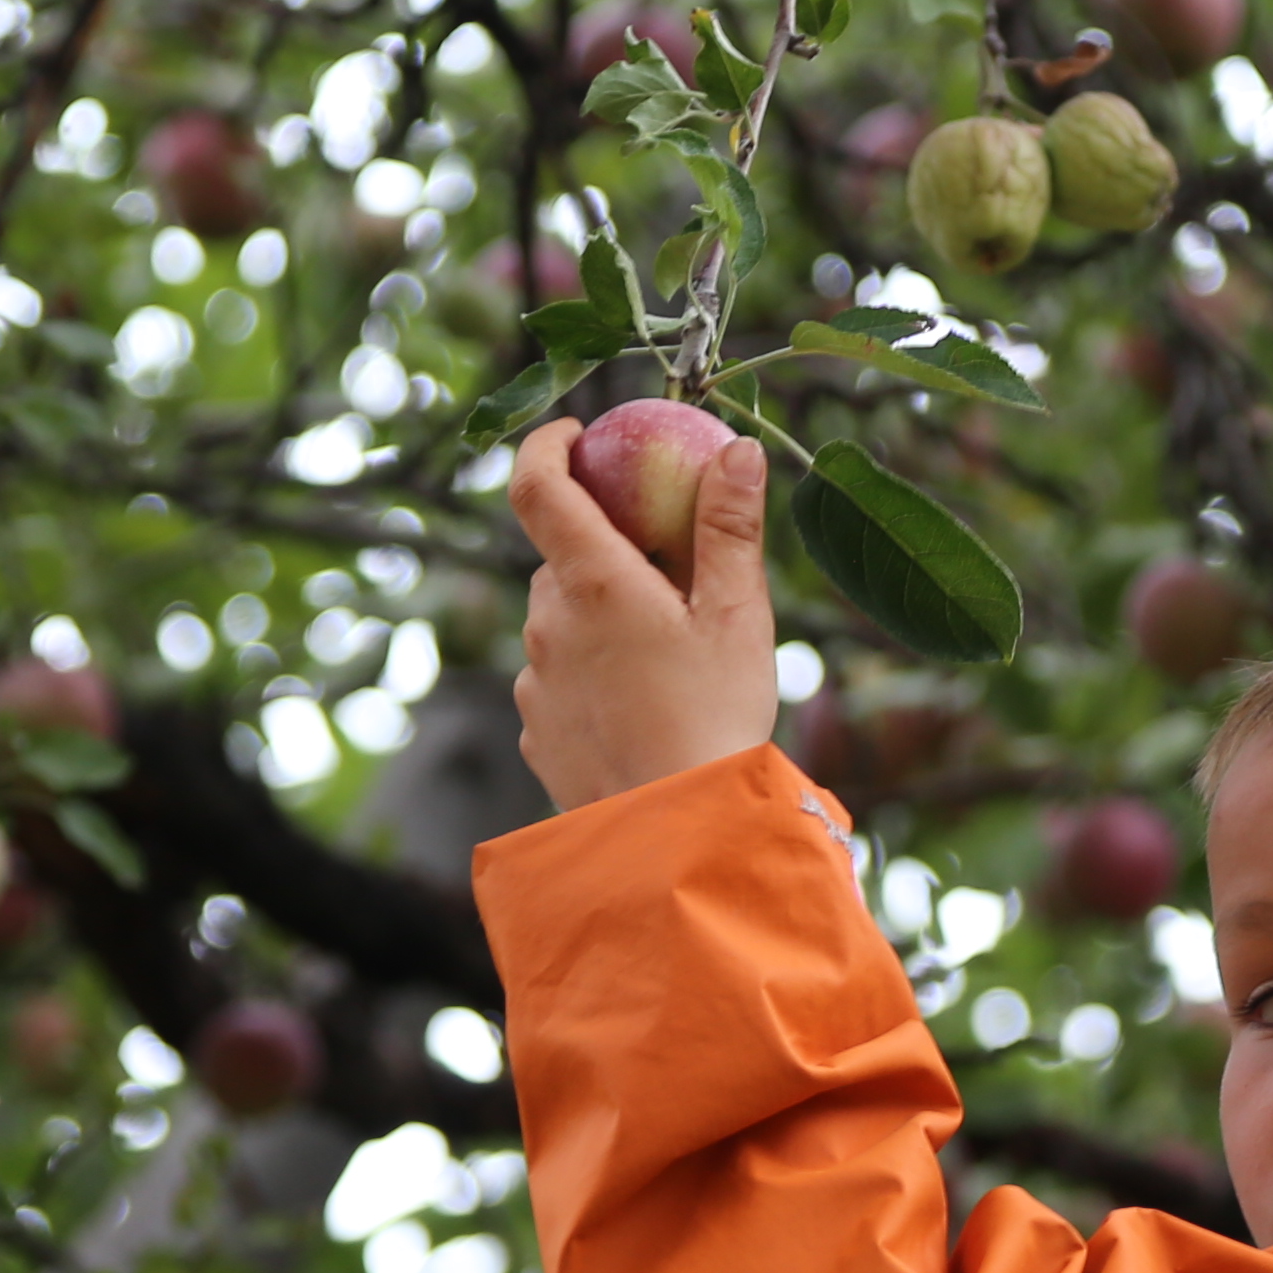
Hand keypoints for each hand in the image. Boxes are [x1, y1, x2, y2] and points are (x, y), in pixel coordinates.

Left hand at [510, 415, 782, 814]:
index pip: (537, 483)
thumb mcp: (739, 617)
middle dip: (605, 549)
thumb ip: (730, 528)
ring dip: (601, 617)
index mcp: (592, 582)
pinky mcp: (536, 730)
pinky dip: (592, 672)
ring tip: (668, 659)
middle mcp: (547, 624)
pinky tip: (643, 708)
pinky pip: (558, 679)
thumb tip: (733, 449)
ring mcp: (534, 682)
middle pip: (560, 557)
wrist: (678, 838)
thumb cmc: (716, 722)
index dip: (548, 445)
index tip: (577, 434)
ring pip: (560, 621)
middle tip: (670, 574)